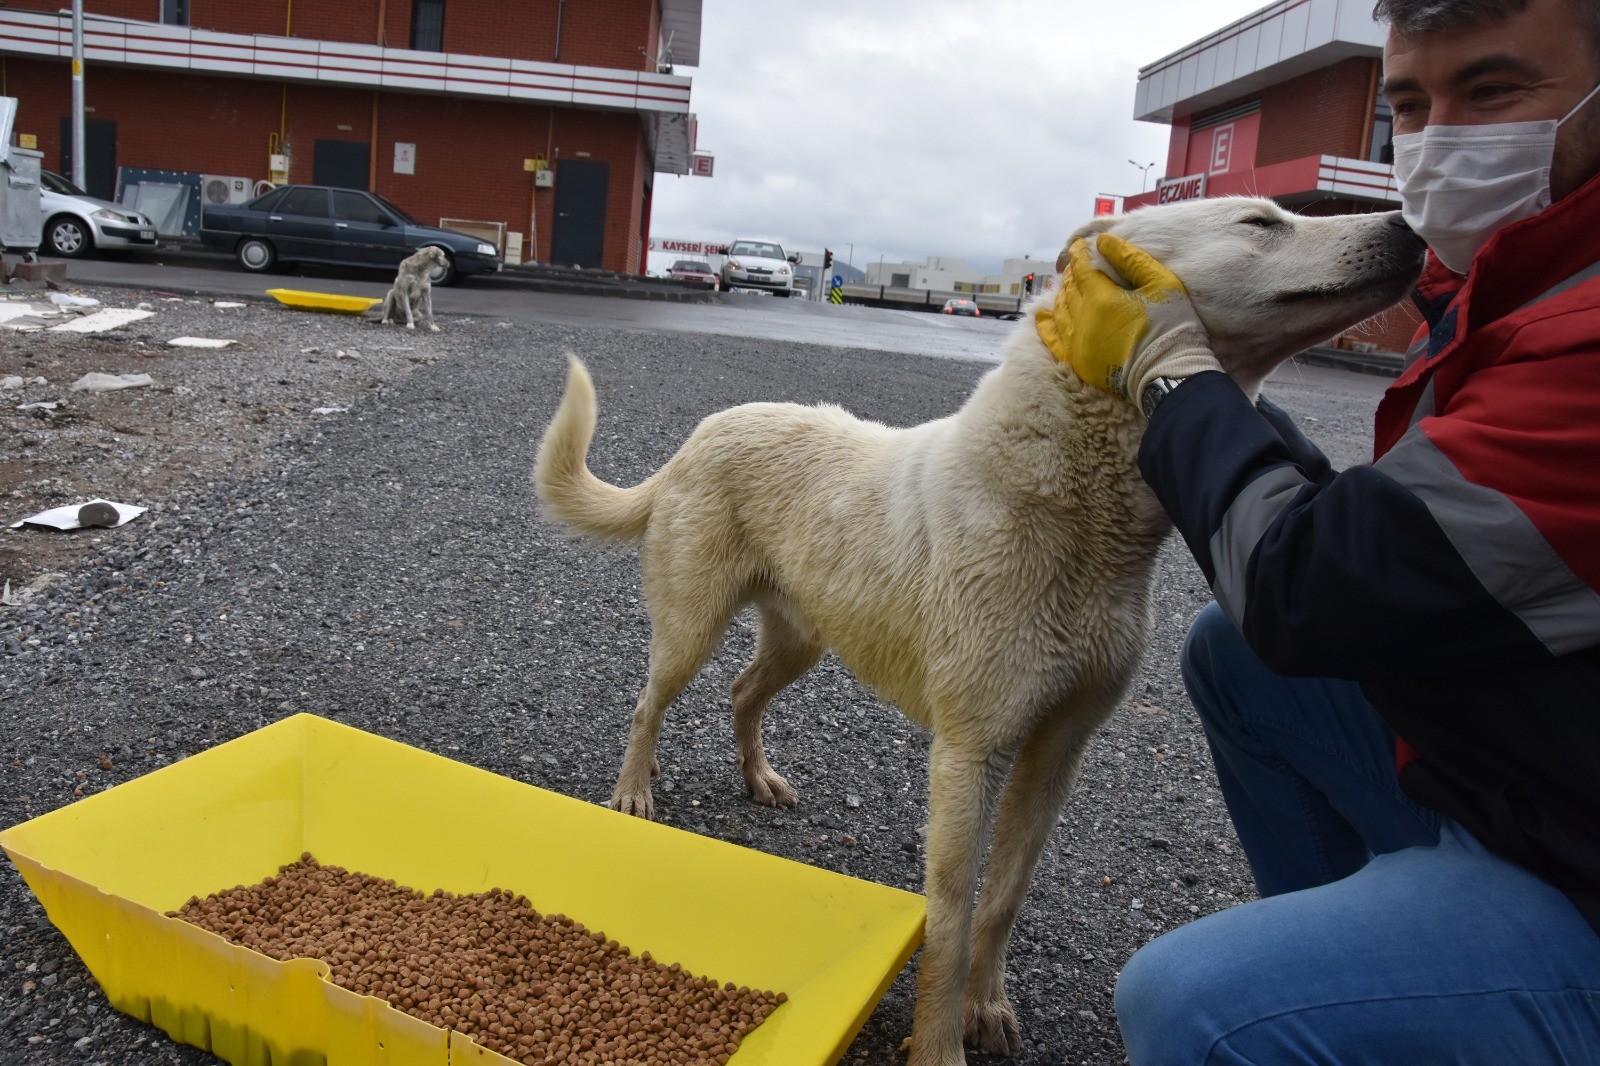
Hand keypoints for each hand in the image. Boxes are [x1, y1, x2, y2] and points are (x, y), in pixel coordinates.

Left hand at [1049, 234, 1219, 405]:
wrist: (1167, 374)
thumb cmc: (1170, 325)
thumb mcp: (1161, 284)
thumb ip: (1131, 259)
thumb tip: (1103, 241)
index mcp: (1101, 297)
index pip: (1081, 268)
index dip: (1078, 254)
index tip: (1078, 246)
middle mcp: (1082, 318)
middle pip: (1069, 289)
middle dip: (1071, 274)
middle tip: (1076, 266)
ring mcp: (1077, 342)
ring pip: (1060, 311)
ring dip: (1061, 295)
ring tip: (1066, 286)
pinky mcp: (1078, 361)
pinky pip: (1053, 340)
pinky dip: (1046, 326)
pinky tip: (1042, 317)